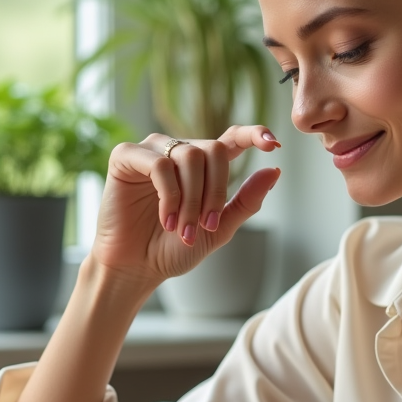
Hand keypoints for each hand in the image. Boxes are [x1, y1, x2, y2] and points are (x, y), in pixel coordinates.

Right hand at [90, 125, 281, 285]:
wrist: (137, 267)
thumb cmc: (174, 248)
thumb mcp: (219, 228)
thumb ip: (246, 201)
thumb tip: (275, 170)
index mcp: (203, 166)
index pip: (232, 138)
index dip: (253, 134)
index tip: (274, 143)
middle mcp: (179, 152)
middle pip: (213, 150)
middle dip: (215, 192)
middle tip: (205, 226)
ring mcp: (152, 151)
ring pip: (189, 157)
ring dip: (191, 199)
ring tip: (183, 228)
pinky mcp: (126, 157)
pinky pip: (160, 164)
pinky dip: (169, 195)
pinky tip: (167, 219)